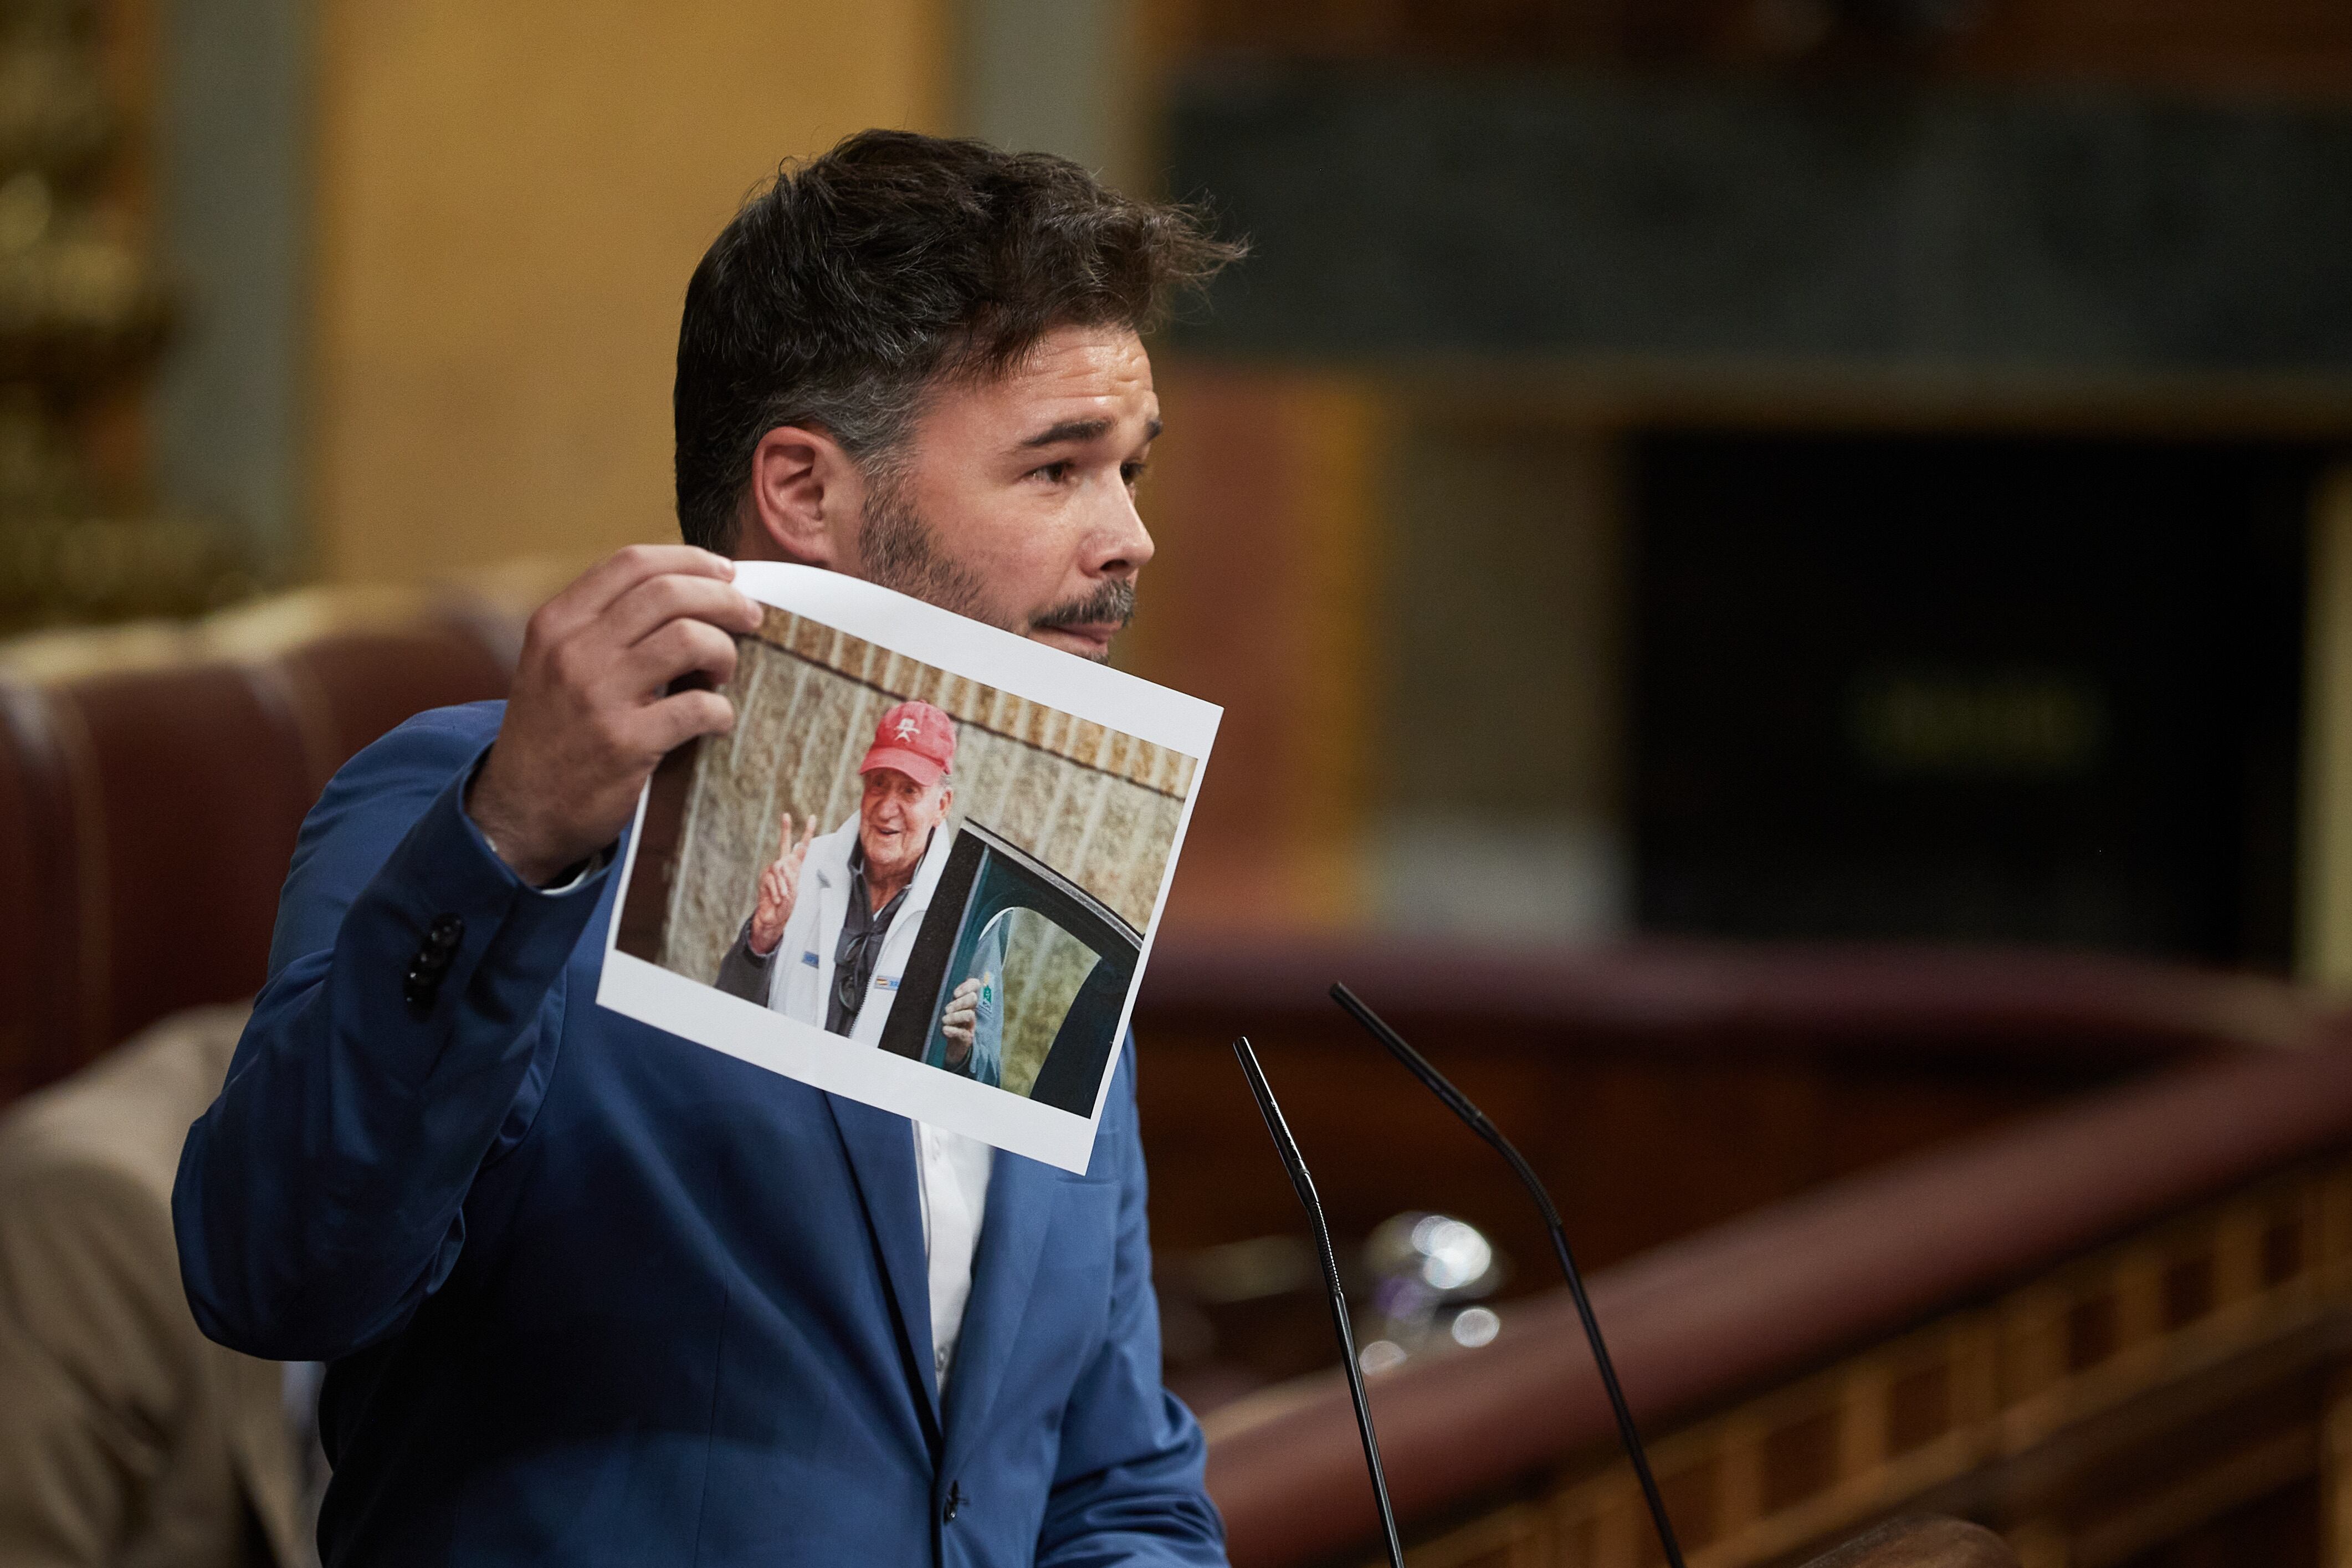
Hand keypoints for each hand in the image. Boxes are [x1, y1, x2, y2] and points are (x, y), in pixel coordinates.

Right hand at [467, 545, 762, 884]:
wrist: (518, 811)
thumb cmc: (552, 733)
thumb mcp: (554, 663)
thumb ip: (604, 626)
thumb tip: (686, 592)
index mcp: (557, 622)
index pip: (632, 563)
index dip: (689, 560)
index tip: (724, 572)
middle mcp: (573, 651)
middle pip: (669, 592)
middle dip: (724, 598)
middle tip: (749, 616)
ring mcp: (598, 696)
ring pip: (689, 638)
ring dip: (725, 651)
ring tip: (724, 672)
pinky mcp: (625, 743)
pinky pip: (698, 707)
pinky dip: (721, 711)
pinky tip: (717, 719)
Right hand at [748, 811, 815, 955]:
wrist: (773, 917)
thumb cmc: (786, 904)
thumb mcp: (794, 890)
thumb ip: (789, 877)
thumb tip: (780, 867)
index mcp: (794, 866)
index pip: (802, 847)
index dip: (807, 832)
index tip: (812, 817)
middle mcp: (783, 865)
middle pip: (784, 844)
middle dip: (785, 829)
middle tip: (786, 815)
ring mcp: (772, 870)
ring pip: (779, 869)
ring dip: (784, 885)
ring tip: (785, 897)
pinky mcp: (764, 877)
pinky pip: (772, 880)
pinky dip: (777, 890)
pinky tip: (778, 899)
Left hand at [940, 972, 988, 1066]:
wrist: (953, 1048)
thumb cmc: (950, 1025)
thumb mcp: (950, 1009)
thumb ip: (950, 998)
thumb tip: (941, 981)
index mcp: (968, 1001)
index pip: (975, 985)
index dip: (967, 986)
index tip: (955, 993)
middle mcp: (972, 1011)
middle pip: (973, 999)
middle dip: (960, 1002)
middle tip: (948, 1009)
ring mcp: (971, 1025)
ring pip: (969, 1015)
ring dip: (955, 1016)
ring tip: (944, 1020)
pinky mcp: (967, 1039)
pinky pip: (963, 1033)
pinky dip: (953, 1031)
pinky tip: (945, 1030)